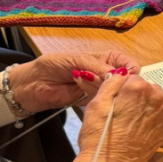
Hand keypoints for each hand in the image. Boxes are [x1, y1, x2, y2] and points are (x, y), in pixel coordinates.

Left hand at [7, 51, 138, 113]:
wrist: (32, 85)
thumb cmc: (52, 65)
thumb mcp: (76, 60)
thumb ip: (98, 66)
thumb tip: (120, 74)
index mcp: (107, 58)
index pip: (130, 65)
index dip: (129, 71)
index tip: (121, 75)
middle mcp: (107, 74)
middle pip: (126, 81)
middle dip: (115, 81)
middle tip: (98, 79)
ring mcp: (100, 89)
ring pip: (115, 93)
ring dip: (101, 89)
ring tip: (81, 82)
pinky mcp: (92, 102)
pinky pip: (103, 102)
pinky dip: (95, 98)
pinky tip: (80, 92)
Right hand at [74, 72, 162, 161]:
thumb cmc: (99, 136)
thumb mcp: (96, 104)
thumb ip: (111, 82)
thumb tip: (121, 72)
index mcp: (138, 87)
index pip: (132, 78)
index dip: (122, 89)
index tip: (116, 102)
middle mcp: (157, 96)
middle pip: (147, 88)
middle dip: (137, 97)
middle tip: (123, 114)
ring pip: (156, 101)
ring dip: (147, 107)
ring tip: (132, 123)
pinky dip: (155, 120)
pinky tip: (142, 129)